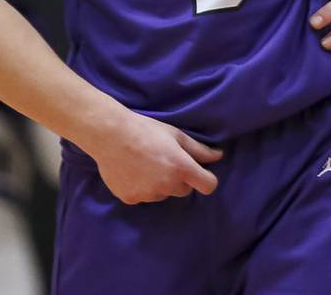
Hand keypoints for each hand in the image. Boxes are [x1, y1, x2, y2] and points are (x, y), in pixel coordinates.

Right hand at [89, 112, 222, 204]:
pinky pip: (144, 197)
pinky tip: (134, 172)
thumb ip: (199, 150)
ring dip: (161, 185)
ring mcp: (148, 195)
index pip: (208, 186)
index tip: (200, 173)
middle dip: (180, 180)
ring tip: (147, 165)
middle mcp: (167, 185)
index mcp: (181, 168)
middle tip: (166, 162)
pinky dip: (142, 188)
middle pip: (185, 191)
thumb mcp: (176, 135)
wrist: (111, 135)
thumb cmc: (147, 130)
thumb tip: (219, 156)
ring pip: (163, 194)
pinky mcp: (131, 199)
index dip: (206, 179)